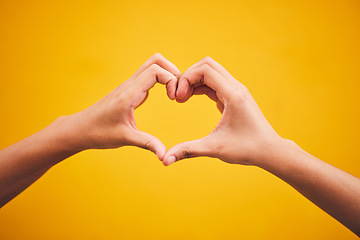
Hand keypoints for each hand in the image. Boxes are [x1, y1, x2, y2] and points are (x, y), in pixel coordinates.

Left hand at [59, 53, 180, 159]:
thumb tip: (166, 157)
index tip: (174, 98)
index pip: (156, 70)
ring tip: (174, 94)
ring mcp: (129, 86)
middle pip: (156, 61)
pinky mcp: (129, 91)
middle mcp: (129, 85)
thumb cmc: (99, 133)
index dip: (171, 80)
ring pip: (152, 66)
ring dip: (167, 75)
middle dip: (173, 72)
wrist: (80, 129)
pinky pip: (148, 77)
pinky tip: (165, 96)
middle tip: (178, 92)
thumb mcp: (125, 139)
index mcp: (129, 94)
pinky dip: (161, 81)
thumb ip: (148, 144)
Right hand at [163, 57, 283, 165]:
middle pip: (207, 65)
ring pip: (211, 72)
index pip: (205, 70)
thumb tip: (166, 160)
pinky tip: (190, 98)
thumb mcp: (215, 149)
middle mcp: (236, 87)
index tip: (177, 98)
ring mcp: (236, 90)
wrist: (269, 150)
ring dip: (193, 80)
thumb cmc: (247, 149)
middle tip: (178, 96)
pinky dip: (200, 86)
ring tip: (181, 98)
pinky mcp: (234, 96)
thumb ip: (188, 150)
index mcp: (233, 95)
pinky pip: (214, 82)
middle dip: (188, 76)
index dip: (186, 79)